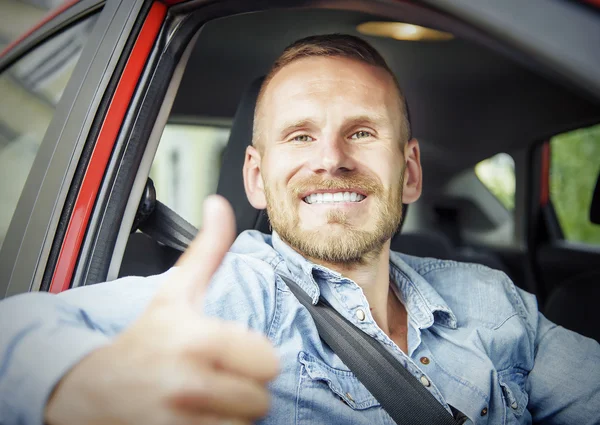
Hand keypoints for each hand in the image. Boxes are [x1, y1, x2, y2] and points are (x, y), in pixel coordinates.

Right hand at [45, 195, 278, 424]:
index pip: (268, 362)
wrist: (89, 391)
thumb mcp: (174, 292)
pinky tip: (196, 416)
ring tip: (205, 398)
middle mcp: (188, 384)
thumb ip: (207, 250)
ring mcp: (179, 422)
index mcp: (196, 339)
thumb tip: (220, 205)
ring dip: (231, 414)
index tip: (235, 353)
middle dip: (245, 390)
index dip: (255, 358)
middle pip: (260, 400)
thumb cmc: (143, 340)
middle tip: (219, 377)